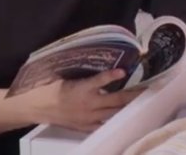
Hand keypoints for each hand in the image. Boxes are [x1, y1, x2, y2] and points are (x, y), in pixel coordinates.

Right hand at [23, 69, 141, 131]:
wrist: (36, 107)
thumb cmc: (50, 87)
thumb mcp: (66, 75)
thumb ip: (84, 72)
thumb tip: (100, 60)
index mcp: (81, 89)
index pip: (99, 81)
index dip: (111, 76)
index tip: (123, 70)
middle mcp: (87, 104)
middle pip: (115, 100)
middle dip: (133, 94)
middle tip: (148, 88)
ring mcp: (88, 117)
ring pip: (114, 112)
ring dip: (128, 106)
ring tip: (142, 100)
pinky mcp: (85, 126)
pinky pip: (104, 124)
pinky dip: (115, 119)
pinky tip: (125, 116)